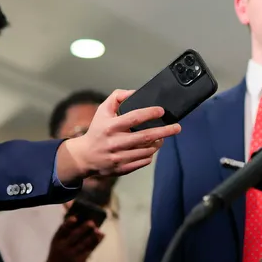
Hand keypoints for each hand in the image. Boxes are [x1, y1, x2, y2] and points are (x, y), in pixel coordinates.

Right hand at [41, 215, 103, 261]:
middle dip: (83, 229)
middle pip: (74, 236)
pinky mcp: (79, 261)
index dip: (68, 223)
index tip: (75, 218)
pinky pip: (89, 250)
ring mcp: (71, 255)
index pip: (62, 230)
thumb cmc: (58, 254)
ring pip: (84, 244)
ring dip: (92, 236)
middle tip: (91, 222)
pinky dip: (95, 243)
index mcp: (56, 240)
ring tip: (98, 230)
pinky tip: (100, 237)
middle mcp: (63, 247)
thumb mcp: (56, 243)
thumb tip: (79, 219)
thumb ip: (65, 233)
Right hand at [58, 89, 180, 179]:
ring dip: (158, 143)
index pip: (134, 118)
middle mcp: (115, 142)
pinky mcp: (122, 168)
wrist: (85, 156)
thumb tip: (135, 93)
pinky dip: (150, 154)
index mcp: (110, 126)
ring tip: (163, 137)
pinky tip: (151, 148)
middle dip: (165, 131)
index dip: (150, 113)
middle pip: (146, 136)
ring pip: (147, 150)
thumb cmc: (97, 130)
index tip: (161, 111)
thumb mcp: (102, 110)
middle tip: (177, 127)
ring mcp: (119, 157)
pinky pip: (143, 161)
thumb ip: (117, 97)